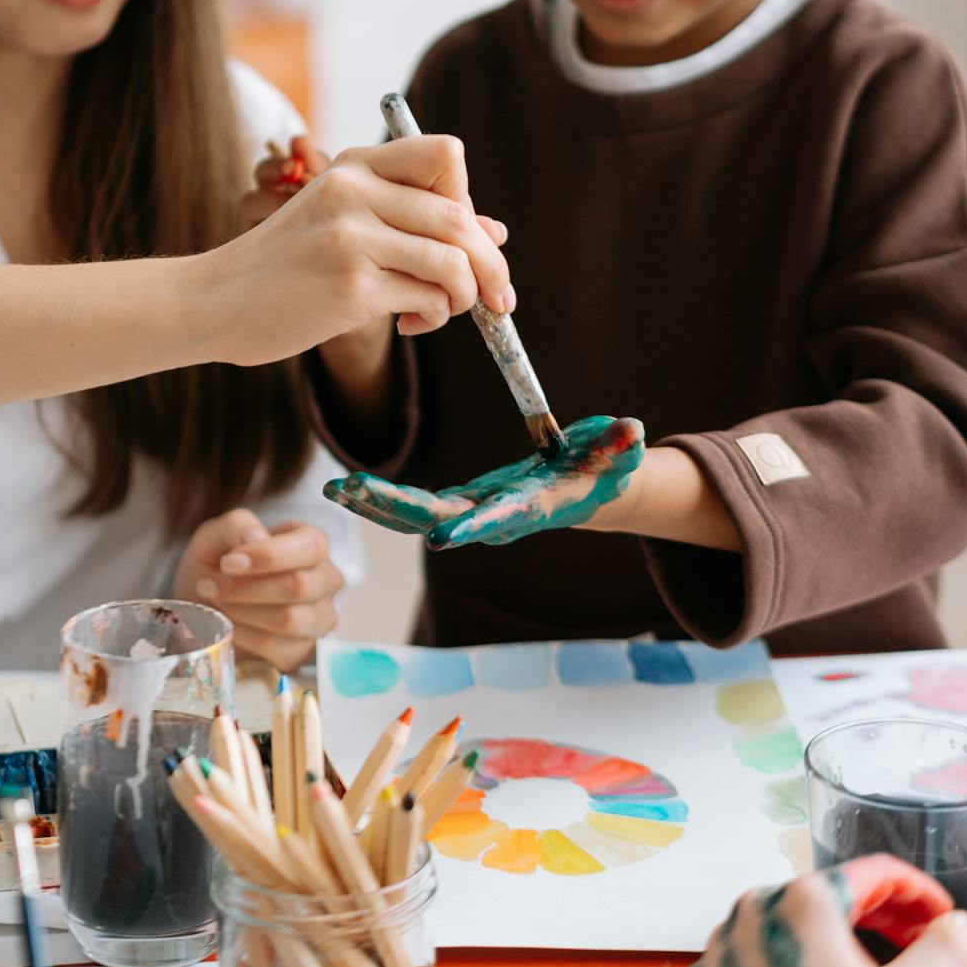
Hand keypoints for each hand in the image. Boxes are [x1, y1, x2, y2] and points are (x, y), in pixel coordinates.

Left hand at [175, 509, 343, 671]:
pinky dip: (246, 637)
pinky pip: (281, 650)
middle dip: (246, 588)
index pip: (310, 547)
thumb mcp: (217, 536)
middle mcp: (326, 580)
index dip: (268, 556)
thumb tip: (258, 539)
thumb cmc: (218, 565)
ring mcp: (320, 618)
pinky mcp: (305, 651)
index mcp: (311, 543)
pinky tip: (229, 625)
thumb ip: (237, 526)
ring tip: (218, 603)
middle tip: (210, 585)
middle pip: (300, 586)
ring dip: (243, 612)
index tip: (227, 563)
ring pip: (291, 620)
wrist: (203, 606)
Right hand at [206, 134, 514, 365]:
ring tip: (440, 311)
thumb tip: (496, 233)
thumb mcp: (343, 222)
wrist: (214, 300)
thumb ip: (412, 220)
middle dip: (491, 265)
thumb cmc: (284, 264)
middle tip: (497, 298)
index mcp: (353, 165)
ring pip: (453, 261)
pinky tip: (408, 323)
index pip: (446, 155)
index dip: (468, 198)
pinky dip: (435, 316)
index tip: (465, 237)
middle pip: (459, 217)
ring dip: (466, 297)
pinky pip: (428, 299)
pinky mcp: (350, 288)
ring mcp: (351, 238)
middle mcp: (353, 191)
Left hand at [324, 413, 644, 547]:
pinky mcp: (460, 505)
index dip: (471, 526)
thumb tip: (633, 431)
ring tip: (334, 489)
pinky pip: (412, 507)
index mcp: (527, 506)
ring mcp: (472, 513)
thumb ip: (619, 444)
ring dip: (375, 505)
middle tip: (351, 490)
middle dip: (395, 508)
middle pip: (438, 517)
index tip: (440, 535)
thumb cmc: (602, 468)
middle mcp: (493, 517)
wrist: (588, 493)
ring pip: (416, 516)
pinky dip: (380, 499)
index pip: (496, 518)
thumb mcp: (613, 451)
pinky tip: (347, 488)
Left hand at [678, 856, 966, 966]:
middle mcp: (759, 906)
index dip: (919, 893)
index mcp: (807, 899)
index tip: (938, 917)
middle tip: (912, 952)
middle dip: (882, 922)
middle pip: (835, 898)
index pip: (877, 873)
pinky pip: (762, 956)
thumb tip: (960, 928)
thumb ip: (944, 954)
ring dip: (835, 947)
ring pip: (796, 927)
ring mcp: (730, 938)